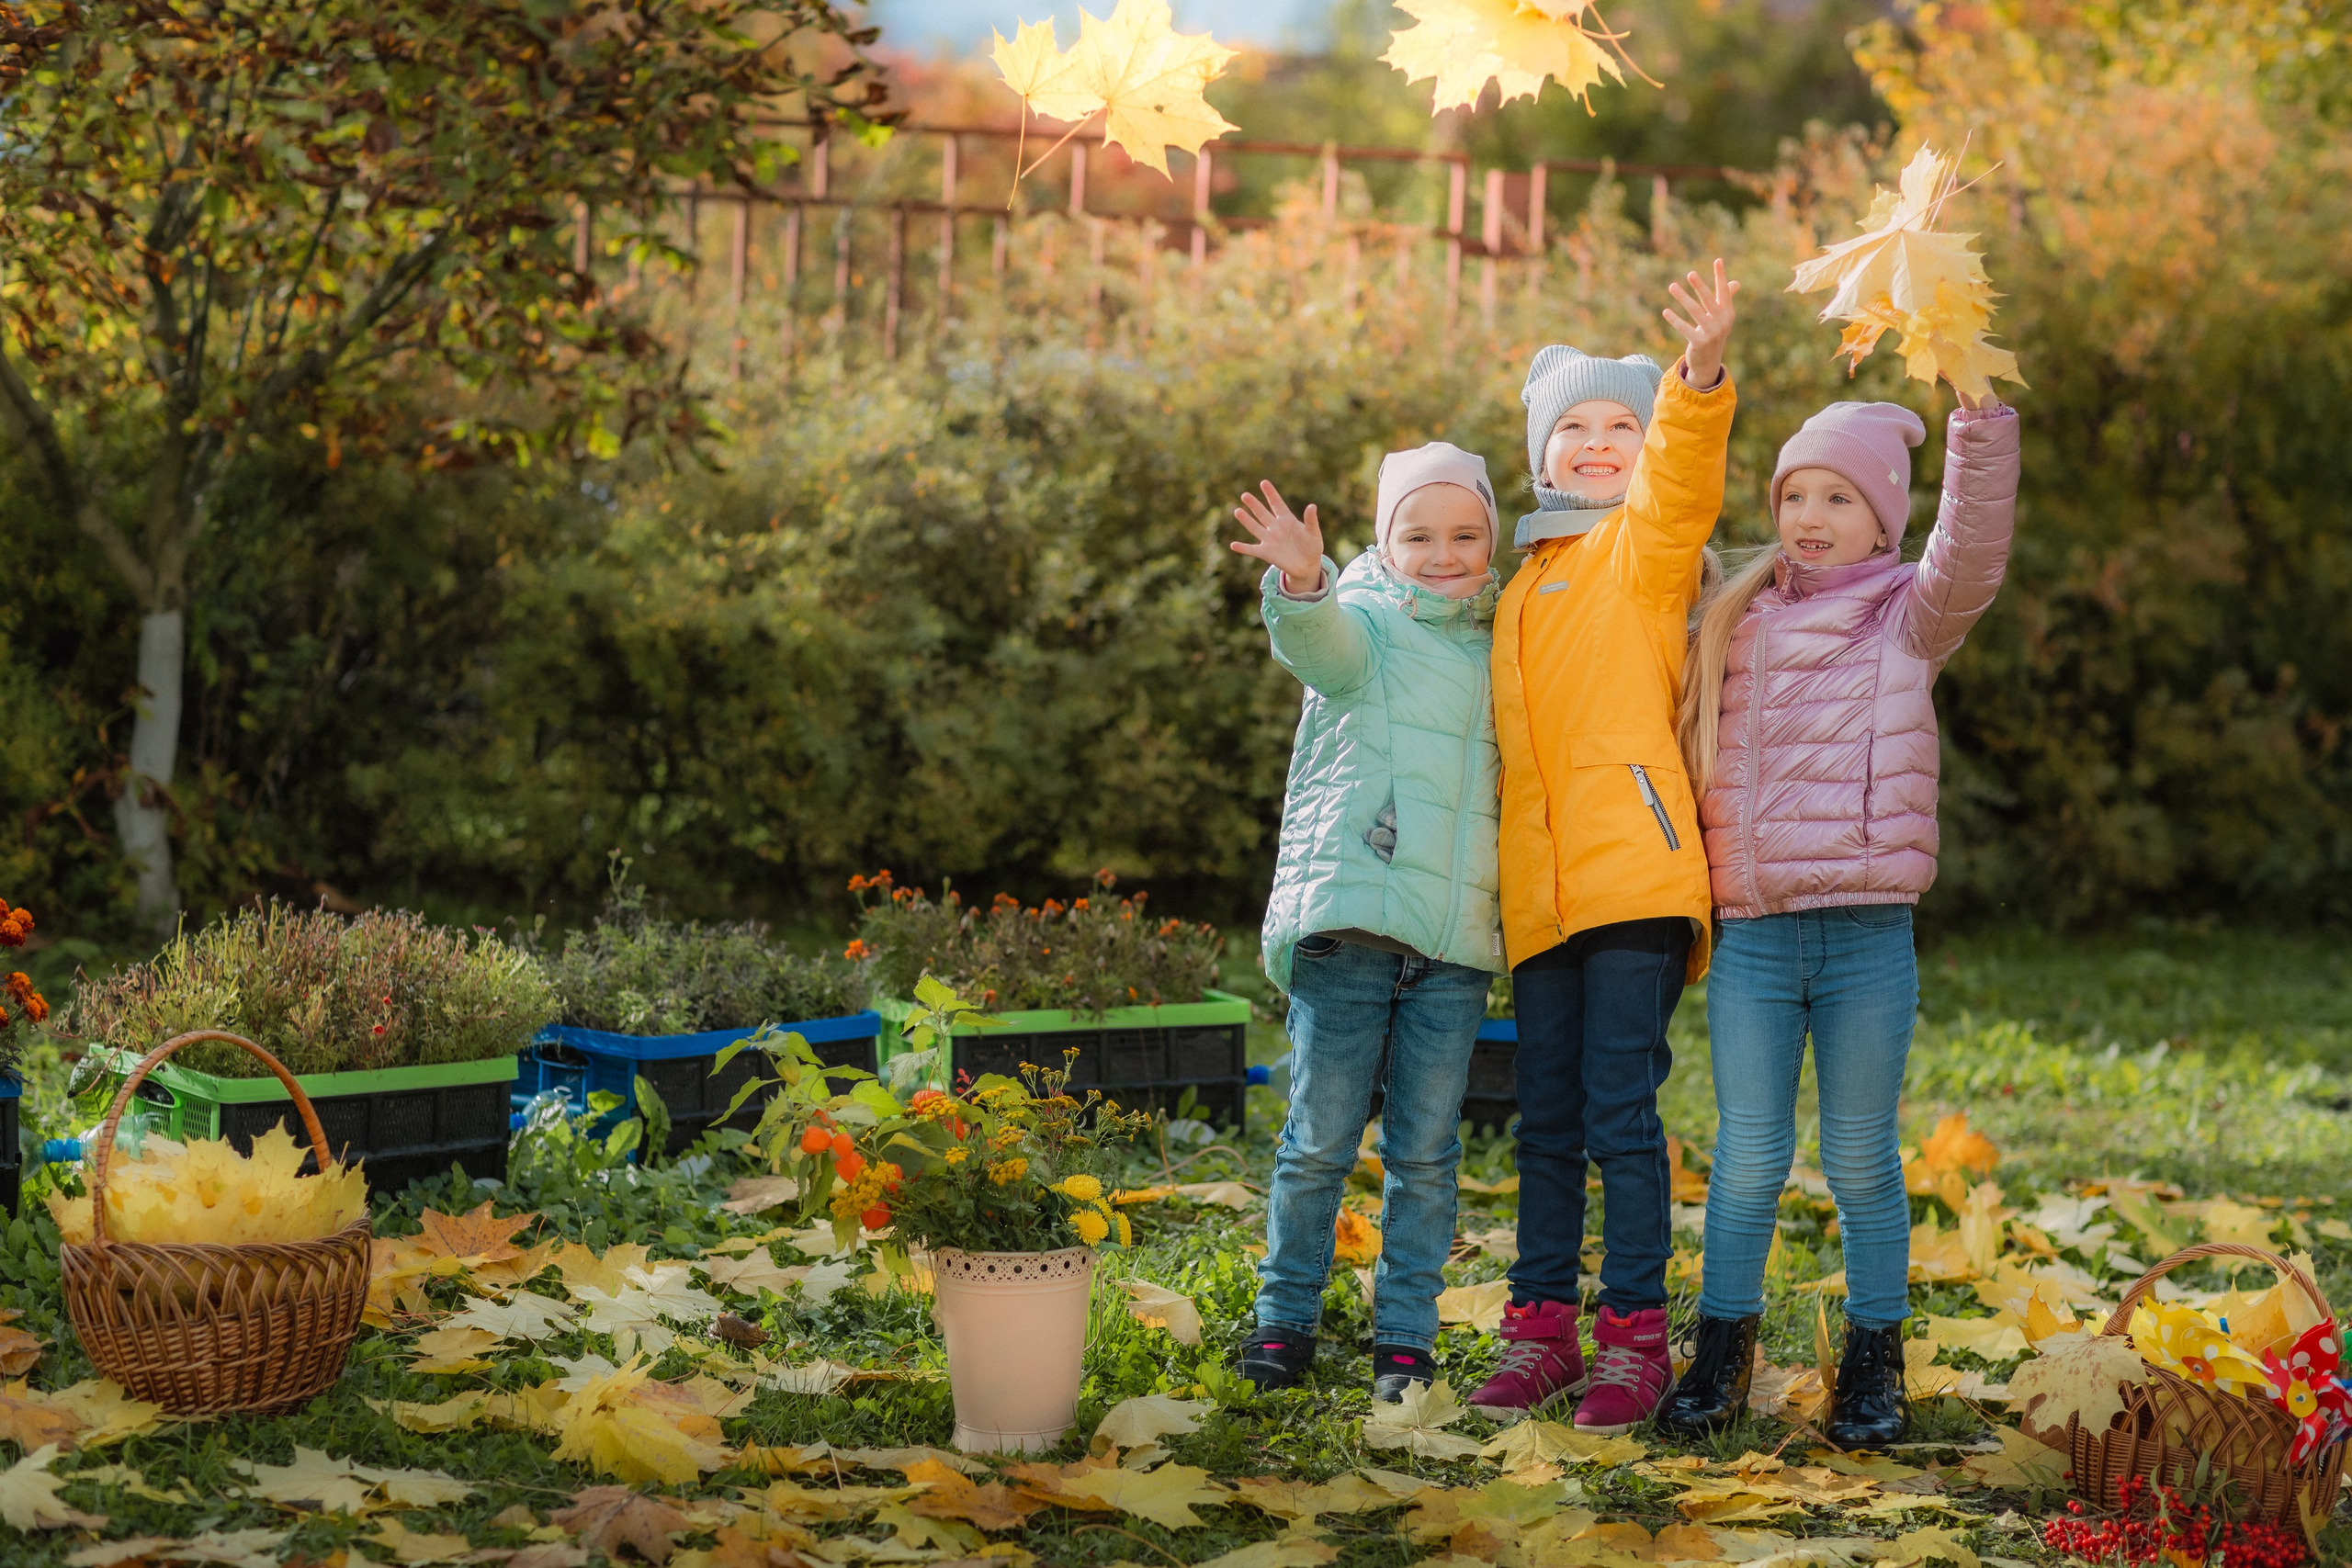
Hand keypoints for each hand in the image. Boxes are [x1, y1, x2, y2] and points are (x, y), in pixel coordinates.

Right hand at [1230, 481, 1324, 594]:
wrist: (1308, 565)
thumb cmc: (1312, 546)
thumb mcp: (1313, 532)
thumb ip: (1311, 520)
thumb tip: (1312, 506)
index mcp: (1287, 519)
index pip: (1277, 504)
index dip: (1271, 494)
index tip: (1263, 483)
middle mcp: (1275, 527)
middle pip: (1262, 513)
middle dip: (1254, 505)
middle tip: (1245, 495)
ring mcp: (1270, 540)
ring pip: (1255, 528)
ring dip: (1246, 520)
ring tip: (1237, 511)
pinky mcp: (1266, 553)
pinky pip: (1252, 549)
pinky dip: (1243, 548)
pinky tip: (1233, 545)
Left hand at [1663, 258, 1739, 389]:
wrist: (1709, 362)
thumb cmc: (1713, 334)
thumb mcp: (1721, 317)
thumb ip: (1726, 299)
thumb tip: (1736, 283)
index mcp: (1728, 313)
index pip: (1723, 291)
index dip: (1720, 276)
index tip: (1718, 260)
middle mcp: (1722, 322)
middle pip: (1708, 300)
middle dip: (1699, 285)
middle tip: (1690, 273)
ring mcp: (1712, 333)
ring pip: (1694, 311)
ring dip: (1682, 297)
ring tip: (1672, 286)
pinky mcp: (1700, 343)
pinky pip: (1685, 328)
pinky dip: (1675, 320)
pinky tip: (1666, 311)